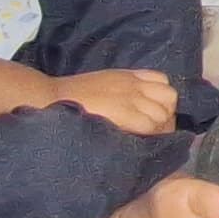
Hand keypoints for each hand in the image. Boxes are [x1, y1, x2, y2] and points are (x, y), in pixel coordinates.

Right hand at [39, 67, 177, 135]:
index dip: (161, 100)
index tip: (152, 114)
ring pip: (165, 112)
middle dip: (165, 114)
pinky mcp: (126, 114)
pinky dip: (151, 134)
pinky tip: (138, 142)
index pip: (162, 82)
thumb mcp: (103, 84)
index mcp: (128, 76)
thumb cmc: (71, 97)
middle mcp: (134, 84)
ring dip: (160, 126)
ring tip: (144, 138)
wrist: (49, 98)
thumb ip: (121, 90)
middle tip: (152, 130)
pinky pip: (153, 125)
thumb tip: (134, 106)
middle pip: (169, 97)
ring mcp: (131, 98)